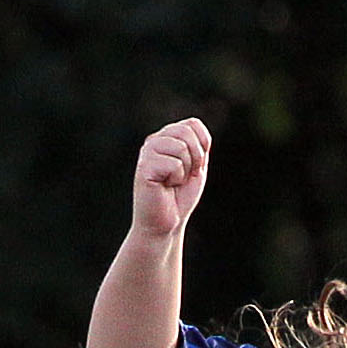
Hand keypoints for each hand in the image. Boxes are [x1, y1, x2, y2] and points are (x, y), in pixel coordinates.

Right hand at [132, 118, 210, 241]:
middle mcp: (154, 141)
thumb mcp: (196, 166)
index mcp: (167, 137)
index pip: (193, 124)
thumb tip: (195, 125)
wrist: (167, 223)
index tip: (194, 167)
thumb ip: (198, 145)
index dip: (202, 147)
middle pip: (187, 132)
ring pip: (181, 147)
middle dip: (195, 159)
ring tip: (172, 182)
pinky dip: (176, 179)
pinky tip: (164, 187)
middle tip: (183, 177)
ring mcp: (147, 152)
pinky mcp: (144, 167)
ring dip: (185, 171)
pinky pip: (174, 164)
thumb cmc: (180, 196)